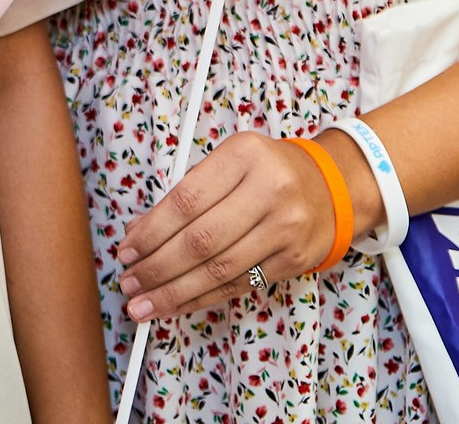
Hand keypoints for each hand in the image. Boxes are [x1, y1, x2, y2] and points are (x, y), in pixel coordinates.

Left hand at [113, 132, 373, 322]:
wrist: (332, 187)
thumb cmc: (267, 171)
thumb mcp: (229, 161)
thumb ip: (187, 192)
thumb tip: (138, 234)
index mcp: (244, 154)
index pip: (186, 200)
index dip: (151, 231)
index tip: (126, 249)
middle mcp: (270, 190)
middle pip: (201, 240)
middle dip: (157, 267)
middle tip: (129, 282)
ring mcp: (286, 228)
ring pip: (219, 270)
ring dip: (174, 292)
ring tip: (143, 303)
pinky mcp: (294, 260)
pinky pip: (240, 285)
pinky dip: (202, 299)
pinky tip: (177, 304)